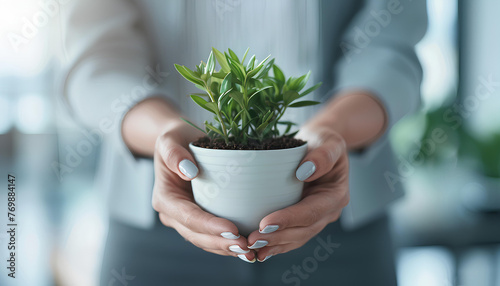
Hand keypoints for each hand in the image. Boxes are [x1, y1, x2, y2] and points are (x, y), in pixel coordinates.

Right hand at [152, 121, 254, 260]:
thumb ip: (173, 153)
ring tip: (250, 252)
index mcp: (165, 198)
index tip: (232, 229)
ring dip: (226, 249)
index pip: (188, 217)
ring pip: (205, 241)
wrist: (180, 143)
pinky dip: (228, 244)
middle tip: (246, 246)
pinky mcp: (200, 220)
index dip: (209, 226)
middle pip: (196, 235)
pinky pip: (212, 237)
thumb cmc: (176, 138)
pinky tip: (247, 248)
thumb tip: (189, 171)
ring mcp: (186, 220)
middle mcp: (173, 214)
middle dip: (221, 243)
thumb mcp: (169, 139)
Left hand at [247, 127, 349, 261]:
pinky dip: (275, 245)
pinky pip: (291, 236)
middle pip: (303, 230)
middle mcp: (328, 211)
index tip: (265, 223)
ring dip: (274, 245)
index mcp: (336, 194)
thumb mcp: (329, 141)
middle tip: (251, 239)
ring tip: (251, 247)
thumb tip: (305, 171)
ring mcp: (317, 218)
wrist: (321, 145)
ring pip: (296, 238)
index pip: (312, 211)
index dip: (289, 219)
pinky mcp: (303, 220)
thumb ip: (323, 155)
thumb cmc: (324, 140)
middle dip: (277, 237)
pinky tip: (258, 251)